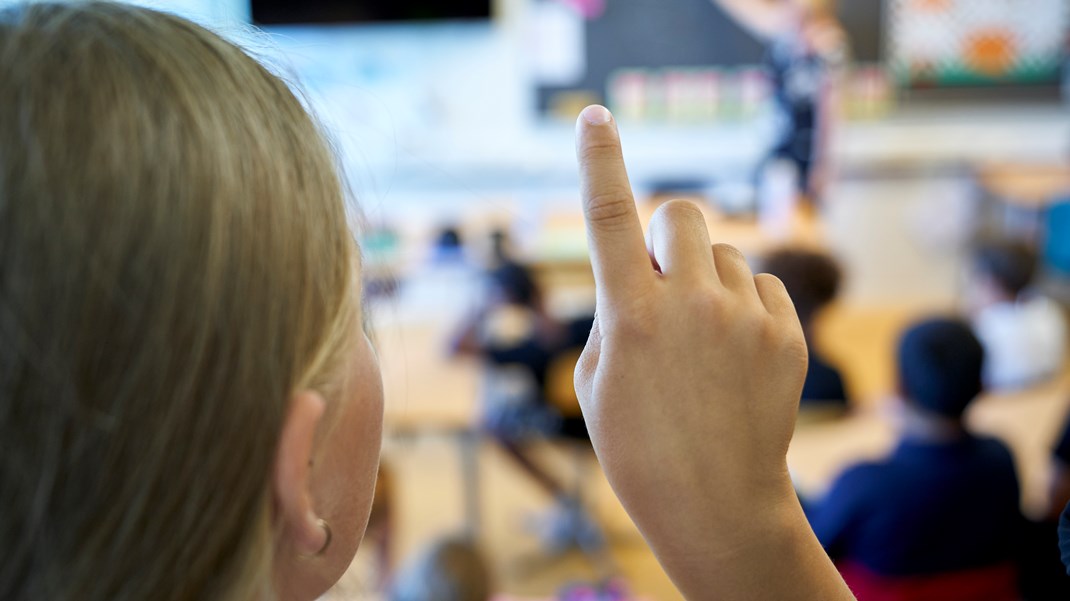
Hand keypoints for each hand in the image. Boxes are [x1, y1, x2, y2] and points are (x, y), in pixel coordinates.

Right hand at [574, 105, 852, 599]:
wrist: (716, 505)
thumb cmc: (637, 445)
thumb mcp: (598, 378)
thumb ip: (616, 310)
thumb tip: (645, 264)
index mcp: (630, 316)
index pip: (609, 218)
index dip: (600, 162)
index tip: (596, 118)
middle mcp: (690, 305)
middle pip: (684, 214)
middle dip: (670, 232)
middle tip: (664, 276)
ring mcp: (746, 318)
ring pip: (728, 254)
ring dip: (709, 279)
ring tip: (704, 343)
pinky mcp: (788, 334)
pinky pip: (765, 285)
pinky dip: (747, 306)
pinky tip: (737, 353)